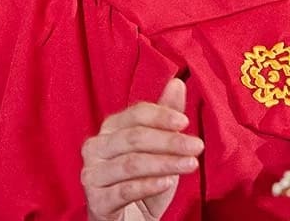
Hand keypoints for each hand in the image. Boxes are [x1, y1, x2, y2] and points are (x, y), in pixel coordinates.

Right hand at [81, 77, 203, 220]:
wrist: (132, 217)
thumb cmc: (145, 178)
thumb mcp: (161, 146)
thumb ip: (166, 115)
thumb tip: (178, 82)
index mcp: (111, 128)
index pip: (136, 114)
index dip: (162, 116)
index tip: (186, 121)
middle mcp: (95, 148)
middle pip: (134, 138)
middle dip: (169, 141)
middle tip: (196, 146)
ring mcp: (92, 175)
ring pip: (131, 163)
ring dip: (165, 163)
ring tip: (190, 164)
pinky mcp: (96, 201)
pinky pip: (124, 190)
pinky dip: (149, 185)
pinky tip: (168, 182)